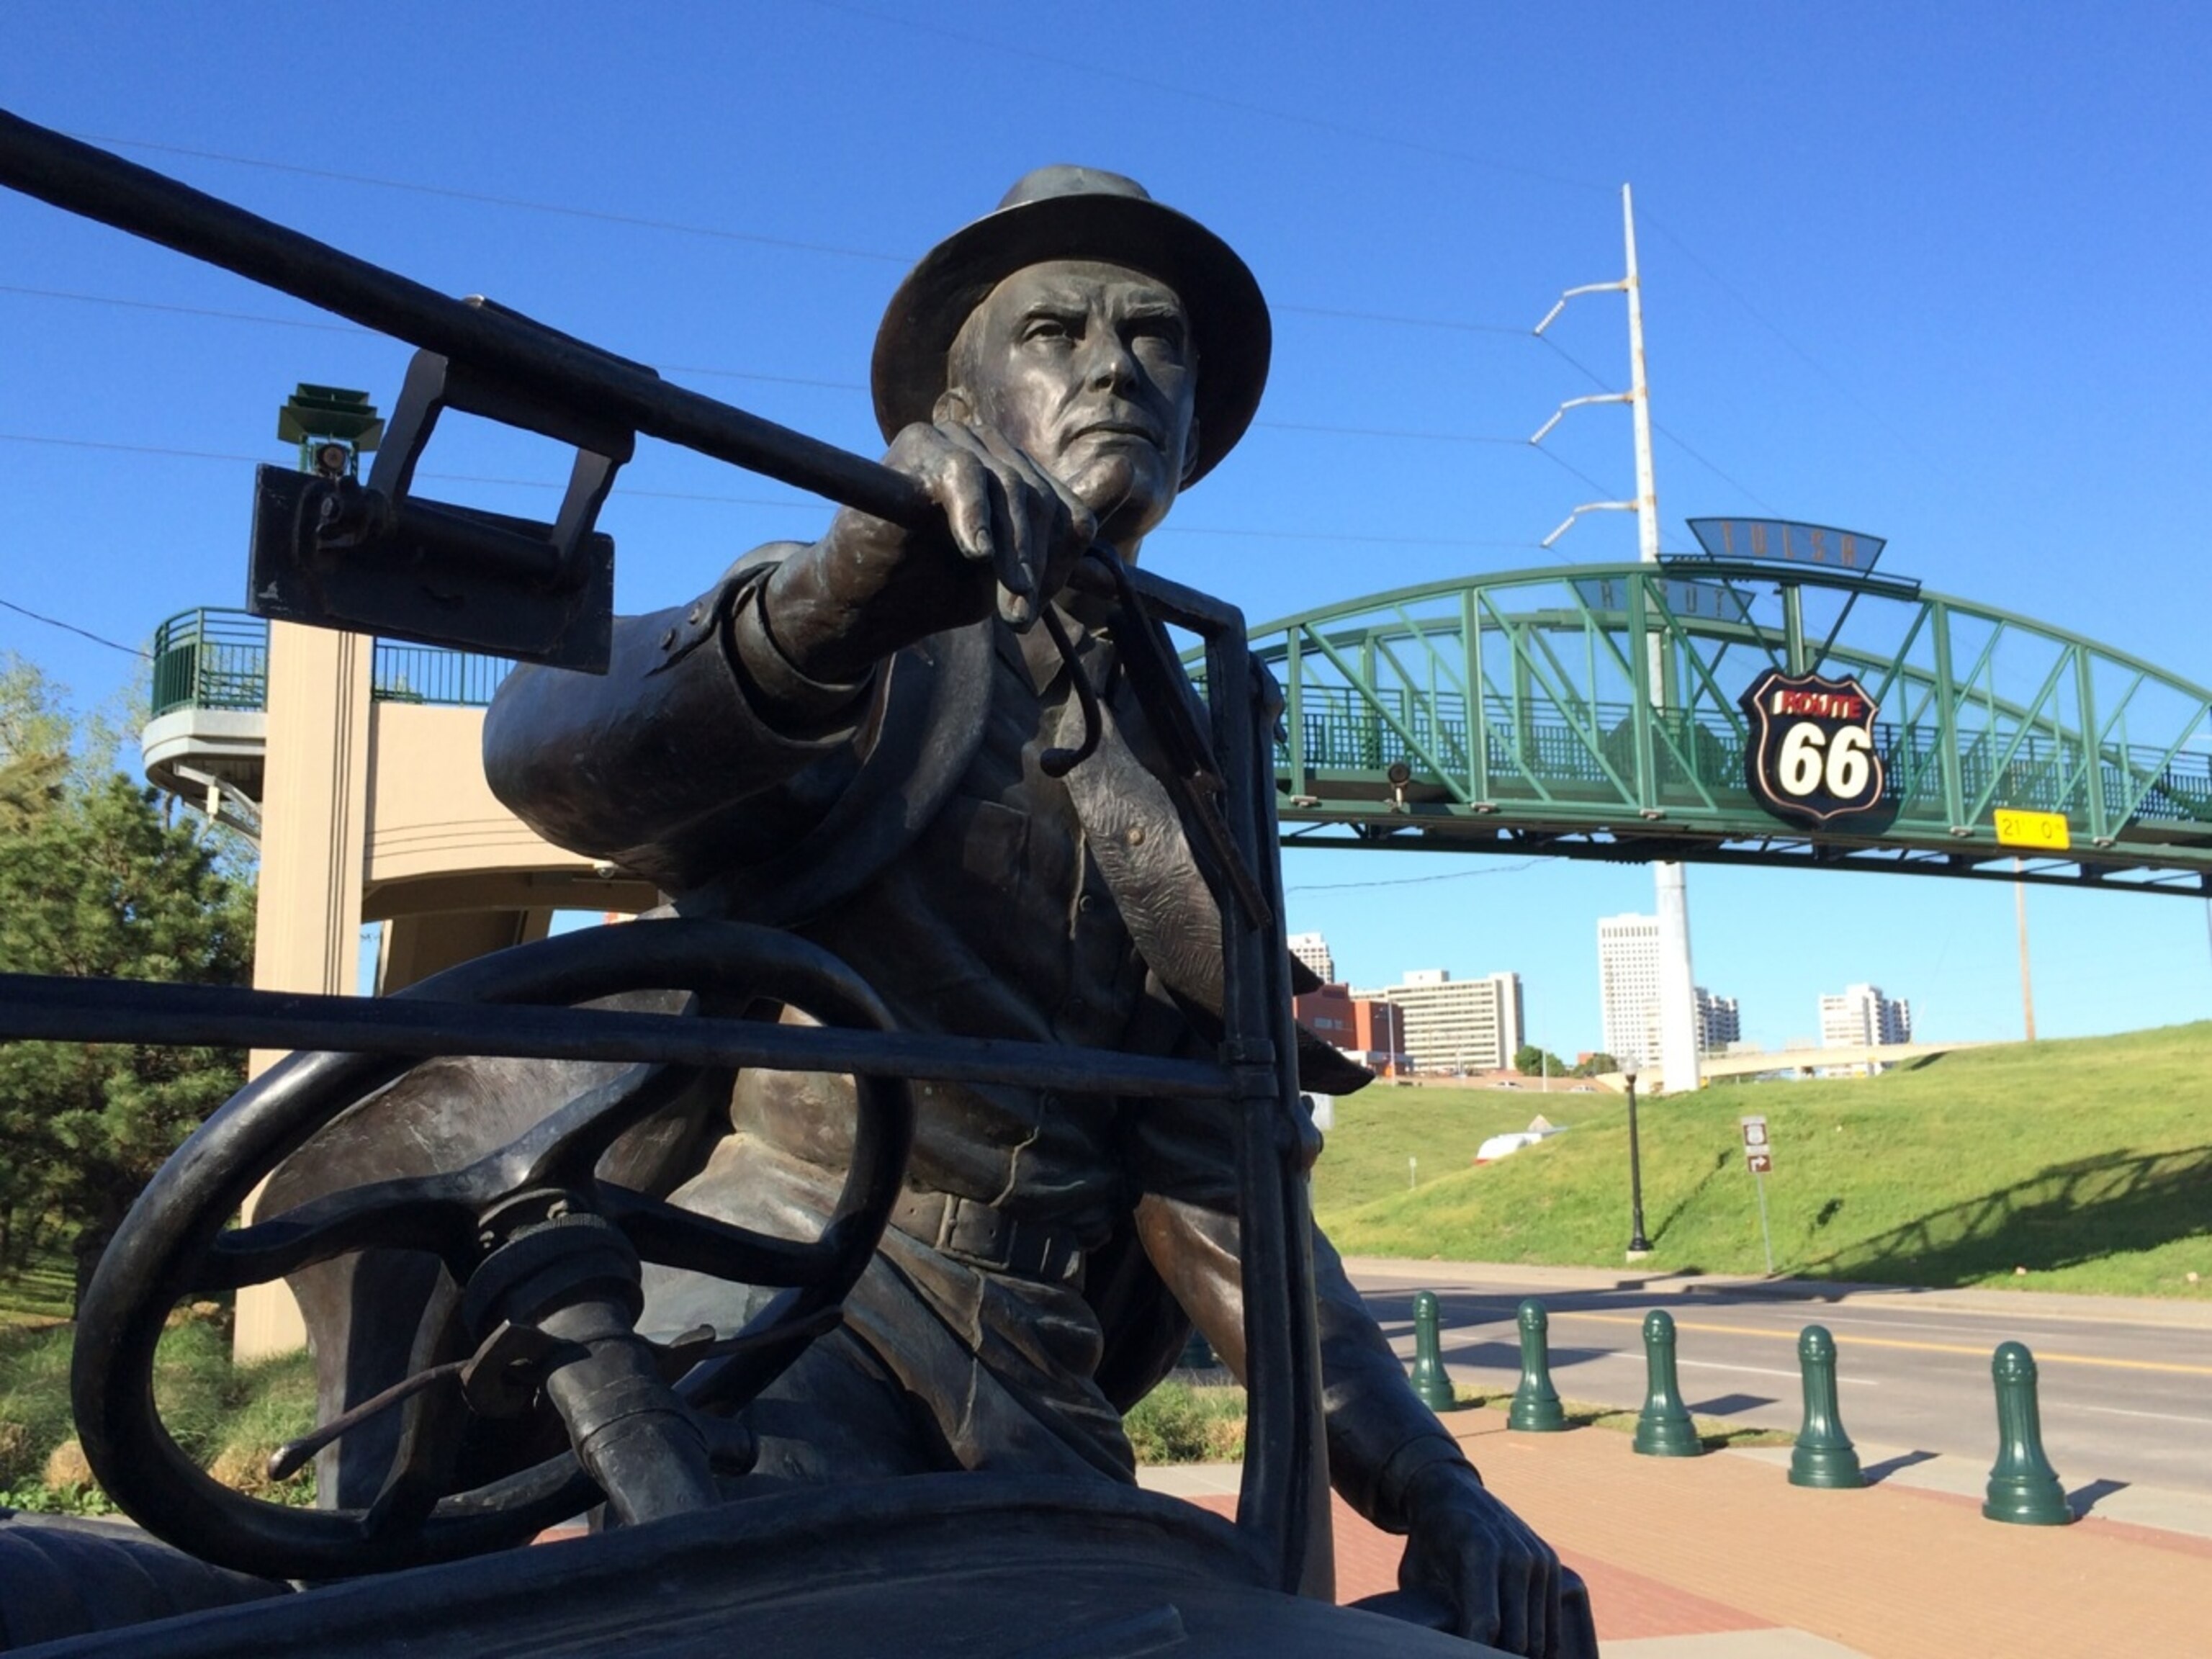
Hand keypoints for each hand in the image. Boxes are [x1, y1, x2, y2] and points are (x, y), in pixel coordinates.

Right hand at [761, 418, 1095, 683]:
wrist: (861, 602)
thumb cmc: (935, 587)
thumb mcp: (1009, 579)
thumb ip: (1059, 553)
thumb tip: (1119, 525)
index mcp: (1016, 474)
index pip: (1066, 510)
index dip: (1057, 561)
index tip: (1031, 607)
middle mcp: (988, 446)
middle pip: (1040, 499)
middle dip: (1035, 562)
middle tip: (1019, 616)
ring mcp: (953, 438)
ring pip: (1010, 488)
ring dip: (1013, 549)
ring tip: (1007, 596)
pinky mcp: (916, 445)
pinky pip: (962, 475)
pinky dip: (974, 516)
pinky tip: (976, 552)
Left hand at [1396, 1460, 1595, 1656]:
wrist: (1451, 1493)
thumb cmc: (1428, 1543)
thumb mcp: (1416, 1575)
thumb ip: (1429, 1613)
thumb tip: (1437, 1651)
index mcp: (1478, 1551)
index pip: (1485, 1625)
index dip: (1470, 1651)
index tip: (1458, 1654)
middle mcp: (1515, 1553)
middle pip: (1517, 1638)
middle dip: (1492, 1654)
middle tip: (1470, 1652)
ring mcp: (1537, 1557)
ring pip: (1537, 1638)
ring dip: (1514, 1652)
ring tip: (1488, 1649)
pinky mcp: (1551, 1563)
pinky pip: (1552, 1625)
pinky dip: (1536, 1645)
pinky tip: (1513, 1649)